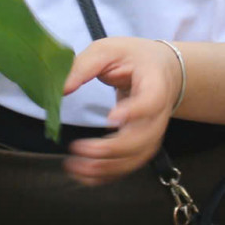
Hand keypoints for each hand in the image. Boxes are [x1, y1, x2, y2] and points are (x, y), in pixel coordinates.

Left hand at [61, 37, 183, 184]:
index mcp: (155, 84)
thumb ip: (83, 66)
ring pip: (135, 158)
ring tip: (75, 166)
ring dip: (105, 167)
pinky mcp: (144, 145)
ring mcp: (153, 133)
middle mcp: (159, 114)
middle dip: (109, 149)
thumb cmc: (134, 58)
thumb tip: (60, 88)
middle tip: (79, 148)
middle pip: (142, 139)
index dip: (135, 112)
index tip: (111, 118)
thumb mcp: (108, 49)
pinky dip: (107, 175)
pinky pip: (129, 166)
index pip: (152, 101)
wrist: (164, 71)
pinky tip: (84, 174)